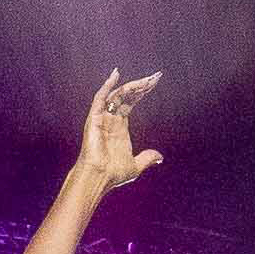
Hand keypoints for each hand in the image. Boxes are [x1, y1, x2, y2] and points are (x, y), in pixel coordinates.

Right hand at [71, 70, 164, 195]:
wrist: (99, 178)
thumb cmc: (112, 174)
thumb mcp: (135, 166)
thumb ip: (147, 159)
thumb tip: (160, 157)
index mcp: (119, 127)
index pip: (130, 103)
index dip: (141, 92)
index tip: (154, 82)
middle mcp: (111, 120)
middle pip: (125, 96)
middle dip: (140, 86)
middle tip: (154, 77)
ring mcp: (102, 118)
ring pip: (116, 95)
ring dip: (131, 86)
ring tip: (146, 80)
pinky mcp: (94, 118)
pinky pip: (99, 98)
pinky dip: (107, 86)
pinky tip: (115, 75)